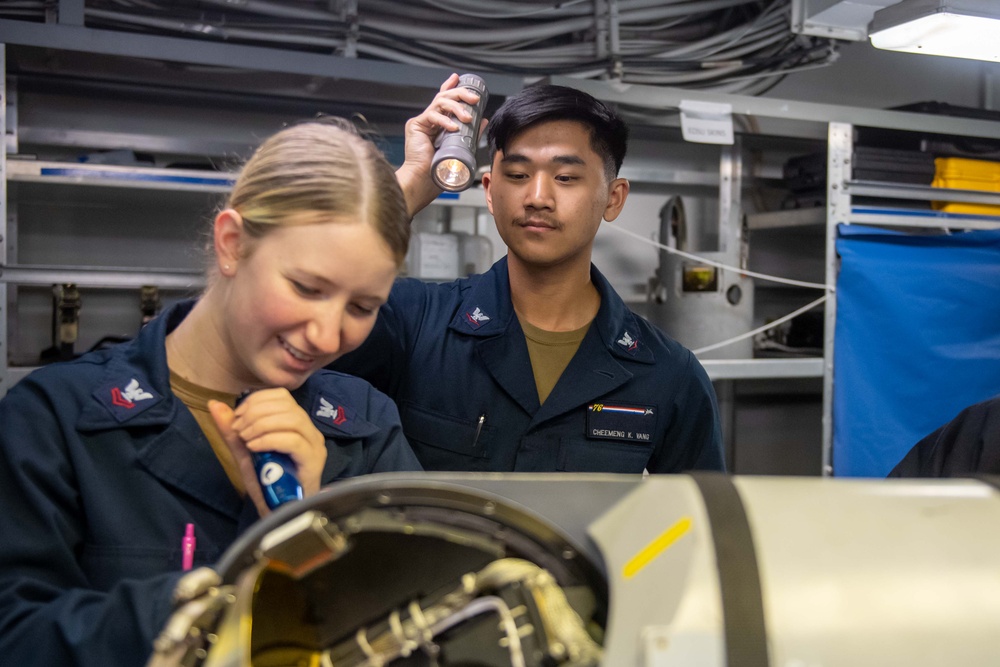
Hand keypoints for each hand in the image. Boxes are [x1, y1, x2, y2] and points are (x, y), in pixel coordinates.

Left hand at [208, 389, 326, 515]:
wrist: (279, 514)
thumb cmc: (267, 484)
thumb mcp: (245, 452)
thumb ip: (232, 430)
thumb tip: (214, 404)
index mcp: (296, 423)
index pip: (281, 395)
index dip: (256, 400)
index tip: (236, 417)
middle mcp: (310, 431)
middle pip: (286, 405)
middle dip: (255, 413)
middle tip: (239, 431)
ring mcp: (315, 446)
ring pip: (292, 419)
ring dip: (261, 425)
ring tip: (246, 440)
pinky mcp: (313, 461)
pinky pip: (293, 441)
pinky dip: (270, 439)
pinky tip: (255, 447)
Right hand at [395, 73, 486, 215]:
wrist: (423, 182)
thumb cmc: (438, 170)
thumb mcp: (460, 147)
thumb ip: (471, 132)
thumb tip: (483, 120)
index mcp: (438, 123)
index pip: (444, 100)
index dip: (451, 87)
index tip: (458, 78)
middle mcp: (429, 120)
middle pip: (444, 97)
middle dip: (461, 94)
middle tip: (474, 100)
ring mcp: (421, 122)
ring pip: (440, 102)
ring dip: (456, 107)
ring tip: (467, 117)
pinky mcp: (415, 125)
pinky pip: (432, 116)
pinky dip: (444, 121)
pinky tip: (453, 128)